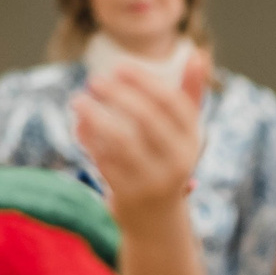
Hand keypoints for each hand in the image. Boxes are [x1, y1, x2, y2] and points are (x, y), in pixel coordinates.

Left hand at [76, 47, 209, 229]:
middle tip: (94, 80)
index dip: (142, 80)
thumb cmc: (167, 161)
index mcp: (192, 141)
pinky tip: (80, 126)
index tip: (117, 67)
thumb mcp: (183, 131)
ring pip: (121, 140)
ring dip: (96, 116)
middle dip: (117, 94)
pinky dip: (90, 141)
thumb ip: (190, 93)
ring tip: (77, 100)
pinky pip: (104, 161)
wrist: (157, 220)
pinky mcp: (128, 196)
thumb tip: (198, 53)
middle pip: (146, 118)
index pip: (170, 101)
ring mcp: (153, 181)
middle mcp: (177, 162)